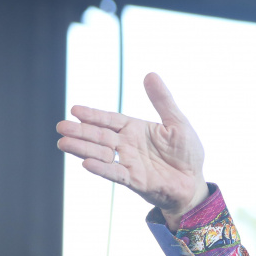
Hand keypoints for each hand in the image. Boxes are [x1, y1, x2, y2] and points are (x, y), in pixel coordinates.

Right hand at [56, 73, 208, 225]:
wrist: (194, 181)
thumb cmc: (186, 152)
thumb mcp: (177, 122)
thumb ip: (162, 100)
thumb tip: (150, 74)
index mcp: (135, 129)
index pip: (110, 120)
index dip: (93, 115)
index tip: (74, 109)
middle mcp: (127, 145)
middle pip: (100, 136)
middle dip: (80, 131)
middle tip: (61, 127)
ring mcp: (129, 163)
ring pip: (101, 154)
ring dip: (83, 149)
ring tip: (63, 143)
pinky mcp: (134, 180)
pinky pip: (115, 173)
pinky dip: (101, 169)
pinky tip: (86, 163)